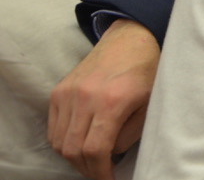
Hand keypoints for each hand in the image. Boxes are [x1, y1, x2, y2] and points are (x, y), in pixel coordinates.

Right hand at [48, 19, 160, 179]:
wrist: (131, 38)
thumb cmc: (148, 70)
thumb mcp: (150, 103)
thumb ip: (130, 133)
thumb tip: (111, 155)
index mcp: (112, 100)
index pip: (95, 149)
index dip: (101, 172)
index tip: (109, 179)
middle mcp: (85, 96)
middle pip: (73, 150)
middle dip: (87, 169)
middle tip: (101, 173)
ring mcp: (68, 92)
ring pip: (59, 142)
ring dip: (74, 157)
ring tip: (92, 160)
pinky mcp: (59, 90)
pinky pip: (53, 128)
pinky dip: (63, 142)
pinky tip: (80, 143)